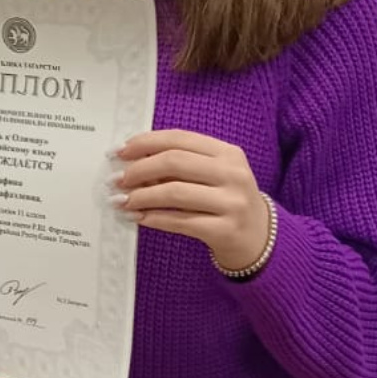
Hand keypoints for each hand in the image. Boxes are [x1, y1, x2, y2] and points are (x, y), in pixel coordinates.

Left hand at [110, 129, 271, 270]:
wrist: (260, 239)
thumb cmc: (226, 200)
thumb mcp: (212, 175)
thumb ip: (179, 165)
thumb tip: (131, 163)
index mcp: (228, 153)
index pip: (180, 139)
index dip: (146, 142)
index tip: (120, 151)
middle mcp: (233, 174)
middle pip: (174, 162)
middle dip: (139, 169)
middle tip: (117, 179)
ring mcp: (232, 203)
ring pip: (174, 192)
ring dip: (141, 196)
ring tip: (122, 201)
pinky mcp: (225, 230)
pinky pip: (180, 221)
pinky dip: (154, 218)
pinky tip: (138, 217)